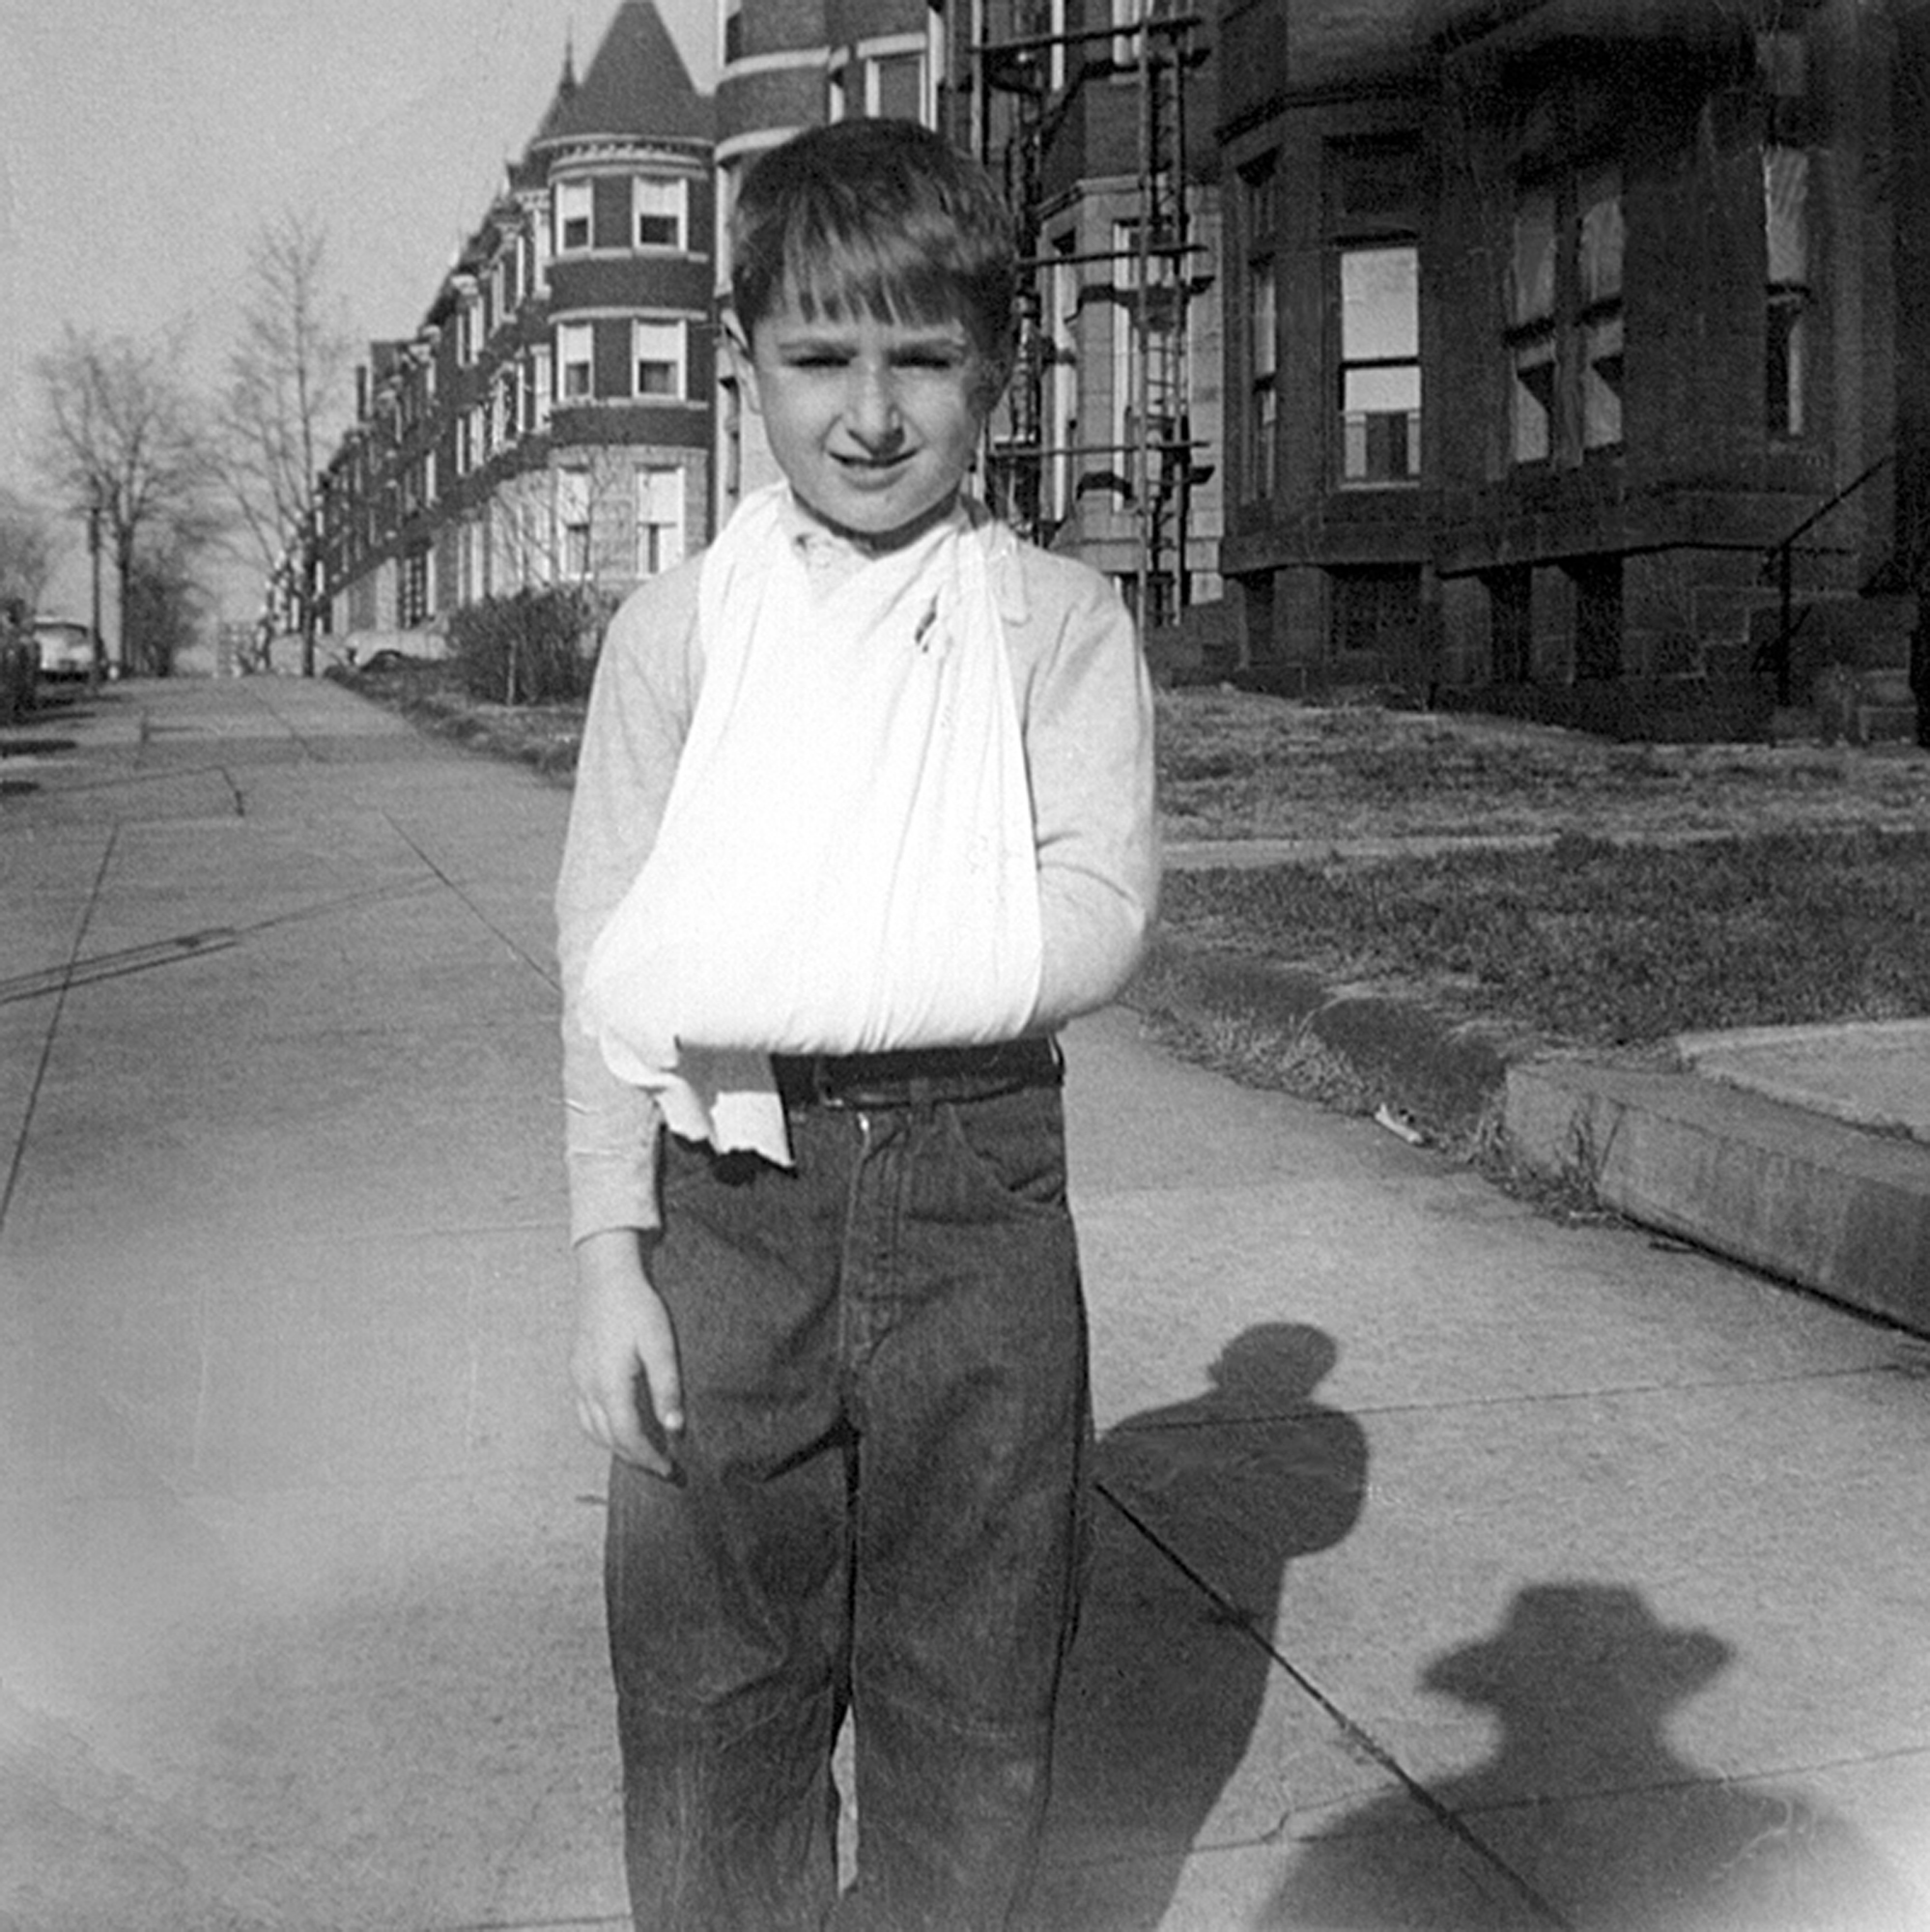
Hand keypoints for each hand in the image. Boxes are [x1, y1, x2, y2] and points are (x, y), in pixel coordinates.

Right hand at [571, 1230, 684, 1477]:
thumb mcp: (660, 1344)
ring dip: (616, 1446)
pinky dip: (603, 1428)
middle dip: (634, 1458)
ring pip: (592, 1429)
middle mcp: (587, 1386)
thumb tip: (674, 1428)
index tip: (669, 1469)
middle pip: (607, 1438)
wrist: (605, 1275)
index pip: (627, 1435)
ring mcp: (578, 1378)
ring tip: (643, 1451)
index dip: (648, 1457)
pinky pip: (585, 1412)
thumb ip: (666, 1388)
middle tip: (660, 1467)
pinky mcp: (576, 1369)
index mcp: (609, 1383)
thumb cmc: (637, 1306)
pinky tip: (621, 1424)